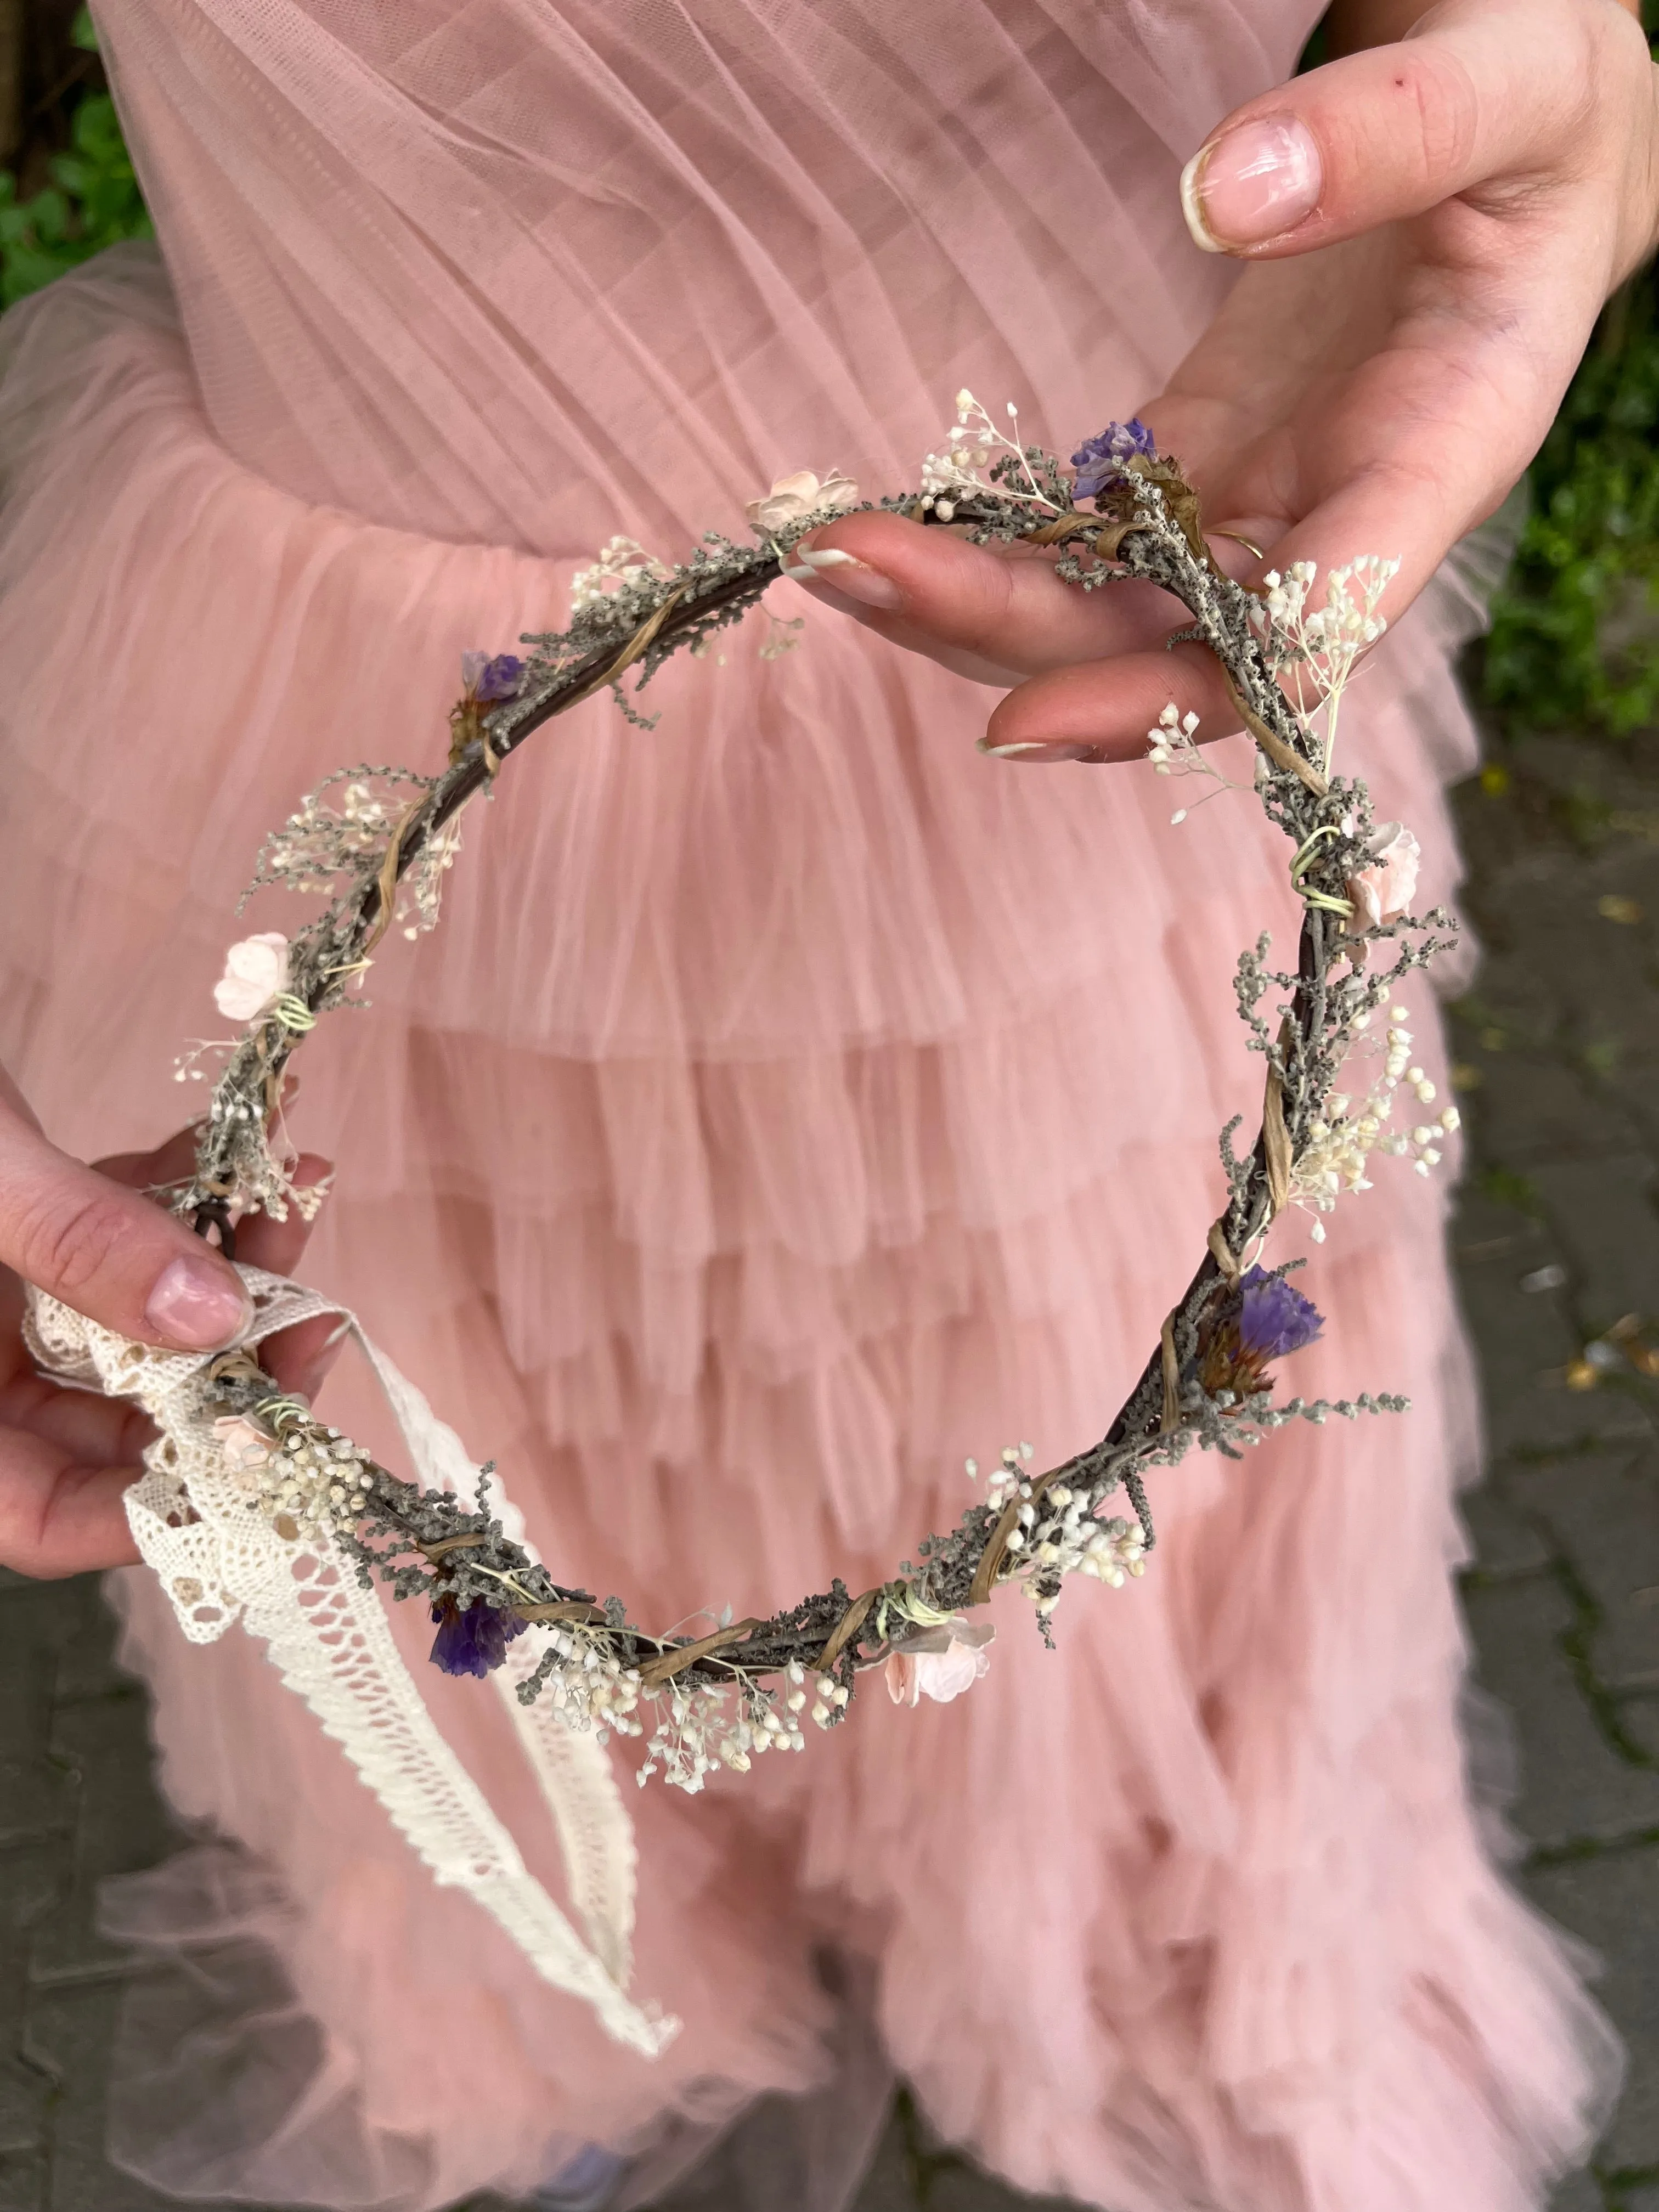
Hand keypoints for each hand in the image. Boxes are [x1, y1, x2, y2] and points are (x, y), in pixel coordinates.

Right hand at [0, 1066, 333, 1577]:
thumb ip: (72, 1242)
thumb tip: (210, 1316)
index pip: (46, 1519)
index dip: (165, 1508)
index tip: (275, 1447)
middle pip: (114, 1428)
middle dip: (229, 1370)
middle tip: (314, 1312)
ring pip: (136, 1331)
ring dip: (225, 1271)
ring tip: (292, 1188)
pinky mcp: (18, 1236)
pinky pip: (117, 1245)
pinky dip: (180, 1204)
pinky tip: (247, 1141)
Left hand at [788, 0, 1658, 759]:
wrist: (1532, 133)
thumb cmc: (1547, 105)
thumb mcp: (1512, 82)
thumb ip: (1395, 134)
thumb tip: (1227, 195)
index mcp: (1444, 450)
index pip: (1310, 630)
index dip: (1176, 697)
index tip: (1025, 723)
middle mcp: (1342, 516)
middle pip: (1170, 640)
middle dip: (1006, 634)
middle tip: (844, 571)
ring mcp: (1262, 502)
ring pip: (1112, 609)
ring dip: (971, 603)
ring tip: (825, 554)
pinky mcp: (1201, 464)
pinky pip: (1091, 543)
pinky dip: (993, 548)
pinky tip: (886, 532)